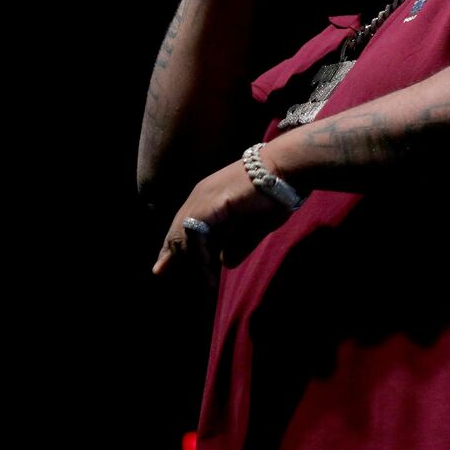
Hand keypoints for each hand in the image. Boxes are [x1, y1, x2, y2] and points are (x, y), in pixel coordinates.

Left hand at [153, 159, 292, 282]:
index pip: (183, 225)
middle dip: (172, 255)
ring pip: (183, 236)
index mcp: (209, 196)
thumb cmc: (278, 192)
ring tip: (204, 282)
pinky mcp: (211, 204)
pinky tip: (206, 268)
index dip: (174, 246)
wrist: (287, 167)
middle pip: (177, 231)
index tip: (163, 265)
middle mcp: (200, 196)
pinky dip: (198, 254)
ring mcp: (203, 198)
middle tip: (162, 272)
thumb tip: (225, 263)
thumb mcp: (256, 224)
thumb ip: (240, 243)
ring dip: (192, 261)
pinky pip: (195, 235)